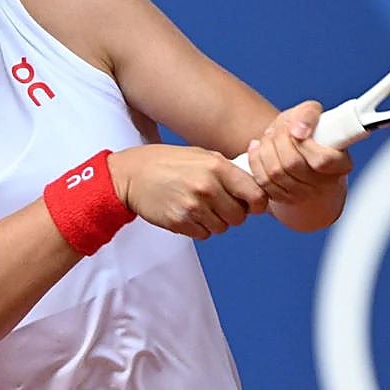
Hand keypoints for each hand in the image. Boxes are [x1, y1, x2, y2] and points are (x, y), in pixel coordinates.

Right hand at [107, 144, 268, 239]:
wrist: (132, 175)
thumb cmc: (168, 163)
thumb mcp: (202, 155)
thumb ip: (228, 170)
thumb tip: (256, 184)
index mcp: (218, 167)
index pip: (256, 196)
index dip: (257, 203)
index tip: (252, 204)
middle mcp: (208, 187)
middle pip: (240, 217)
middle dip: (233, 213)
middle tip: (220, 204)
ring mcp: (193, 206)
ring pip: (222, 228)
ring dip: (216, 221)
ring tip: (200, 206)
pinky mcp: (180, 222)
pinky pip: (204, 234)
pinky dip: (200, 227)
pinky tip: (188, 212)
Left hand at [245, 100, 351, 205]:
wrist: (299, 158)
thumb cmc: (309, 133)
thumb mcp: (312, 115)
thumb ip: (308, 114)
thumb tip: (296, 130)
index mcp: (340, 165)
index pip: (323, 160)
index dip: (304, 144)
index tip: (295, 131)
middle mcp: (324, 184)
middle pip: (292, 163)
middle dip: (278, 140)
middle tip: (277, 129)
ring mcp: (304, 195)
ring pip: (275, 172)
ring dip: (265, 148)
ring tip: (268, 137)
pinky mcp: (284, 200)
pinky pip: (263, 182)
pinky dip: (256, 161)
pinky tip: (256, 148)